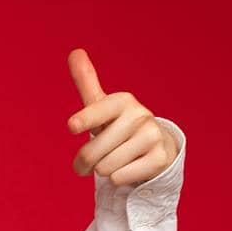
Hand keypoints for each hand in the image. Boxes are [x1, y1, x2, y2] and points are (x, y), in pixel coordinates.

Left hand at [65, 47, 177, 186]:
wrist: (154, 145)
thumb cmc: (117, 125)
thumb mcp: (102, 106)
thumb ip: (87, 81)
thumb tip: (75, 52)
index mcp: (122, 101)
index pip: (98, 111)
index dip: (85, 120)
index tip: (71, 126)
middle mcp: (140, 115)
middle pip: (92, 152)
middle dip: (84, 163)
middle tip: (89, 161)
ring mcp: (152, 136)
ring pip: (105, 168)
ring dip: (101, 171)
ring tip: (110, 163)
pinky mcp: (160, 158)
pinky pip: (120, 177)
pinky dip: (118, 178)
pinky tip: (128, 167)